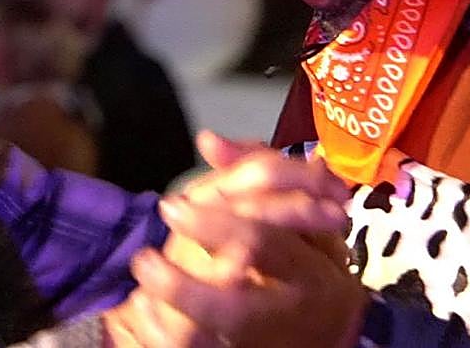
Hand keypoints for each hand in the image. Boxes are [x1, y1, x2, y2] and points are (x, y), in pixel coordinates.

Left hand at [104, 131, 364, 346]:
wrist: (329, 326)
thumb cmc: (308, 258)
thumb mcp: (299, 210)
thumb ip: (256, 171)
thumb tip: (208, 141)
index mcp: (305, 266)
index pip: (260, 244)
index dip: (215, 226)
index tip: (169, 206)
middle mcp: (285, 310)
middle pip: (235, 310)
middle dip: (186, 290)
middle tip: (143, 262)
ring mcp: (262, 340)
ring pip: (211, 343)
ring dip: (169, 321)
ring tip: (140, 290)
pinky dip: (162, 339)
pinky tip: (142, 311)